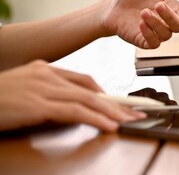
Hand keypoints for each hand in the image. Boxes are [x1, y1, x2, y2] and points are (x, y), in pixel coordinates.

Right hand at [0, 60, 145, 131]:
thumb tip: (72, 107)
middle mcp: (47, 74)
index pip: (85, 80)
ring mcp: (42, 87)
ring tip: (129, 122)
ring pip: (88, 99)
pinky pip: (75, 111)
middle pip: (91, 90)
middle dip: (117, 103)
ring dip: (112, 112)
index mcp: (45, 69)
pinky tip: (109, 126)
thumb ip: (47, 94)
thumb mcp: (24, 92)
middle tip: (138, 113)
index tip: (124, 104)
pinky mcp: (38, 104)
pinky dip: (95, 118)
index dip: (106, 93)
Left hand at [101, 0, 178, 48]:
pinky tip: (140, 23)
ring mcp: (156, 33)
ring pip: (166, 34)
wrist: (112, 5)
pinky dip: (149, 32)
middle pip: (178, 26)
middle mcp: (167, 23)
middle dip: (169, 16)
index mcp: (174, 9)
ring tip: (143, 12)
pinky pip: (154, 43)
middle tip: (158, 5)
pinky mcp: (145, 41)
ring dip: (155, 23)